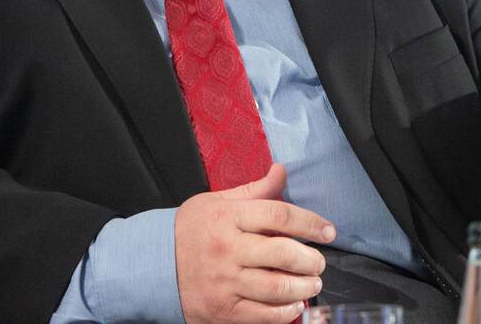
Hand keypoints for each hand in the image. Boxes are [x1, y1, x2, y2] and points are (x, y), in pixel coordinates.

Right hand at [175, 163, 335, 323]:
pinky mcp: (223, 310)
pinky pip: (263, 315)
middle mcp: (227, 249)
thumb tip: (281, 171)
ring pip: (277, 287)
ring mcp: (225, 282)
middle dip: (311, 259)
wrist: (153, 265)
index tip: (328, 231)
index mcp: (227, 217)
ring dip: (304, 286)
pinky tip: (294, 304)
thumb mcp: (216, 202)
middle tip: (319, 261)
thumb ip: (253, 190)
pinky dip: (286, 312)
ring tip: (312, 282)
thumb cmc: (188, 230)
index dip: (310, 222)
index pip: (278, 215)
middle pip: (282, 252)